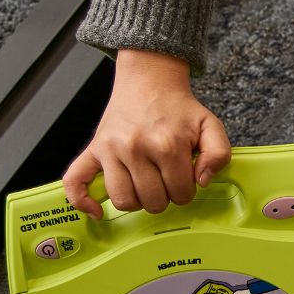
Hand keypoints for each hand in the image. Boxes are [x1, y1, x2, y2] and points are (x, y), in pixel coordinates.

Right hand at [64, 49, 231, 217]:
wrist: (148, 82)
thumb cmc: (179, 108)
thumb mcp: (211, 126)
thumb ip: (219, 154)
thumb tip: (200, 181)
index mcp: (166, 144)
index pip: (181, 194)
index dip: (186, 191)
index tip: (184, 177)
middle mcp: (134, 147)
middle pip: (152, 201)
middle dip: (165, 196)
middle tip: (166, 179)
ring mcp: (109, 149)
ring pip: (123, 200)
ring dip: (137, 200)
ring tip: (145, 185)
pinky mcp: (92, 149)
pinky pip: (75, 181)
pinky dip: (82, 201)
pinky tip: (97, 212)